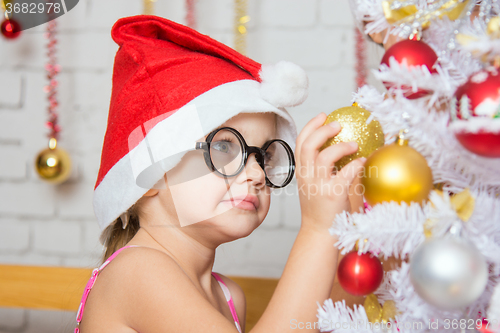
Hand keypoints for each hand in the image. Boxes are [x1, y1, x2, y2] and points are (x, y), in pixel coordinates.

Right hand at [294, 112, 365, 233]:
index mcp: (303, 173)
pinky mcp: (332, 195)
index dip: (310, 126)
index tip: (323, 116)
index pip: (300, 143)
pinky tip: (362, 161)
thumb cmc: (323, 211)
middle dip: (323, 130)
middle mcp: (307, 177)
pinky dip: (355, 164)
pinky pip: (345, 173)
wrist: (321, 234)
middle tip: (338, 124)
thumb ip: (330, 170)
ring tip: (354, 144)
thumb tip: (351, 151)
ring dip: (341, 146)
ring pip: (324, 156)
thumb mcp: (319, 186)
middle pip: (308, 145)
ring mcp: (318, 186)